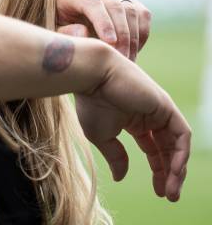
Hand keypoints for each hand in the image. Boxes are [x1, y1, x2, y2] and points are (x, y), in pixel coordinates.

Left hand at [56, 0, 150, 60]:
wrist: (68, 27)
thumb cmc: (60, 35)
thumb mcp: (56, 37)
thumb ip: (65, 34)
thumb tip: (82, 32)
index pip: (92, 2)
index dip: (104, 22)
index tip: (110, 44)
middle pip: (115, 5)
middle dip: (122, 34)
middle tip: (122, 59)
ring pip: (132, 10)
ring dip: (133, 38)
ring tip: (128, 60)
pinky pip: (143, 14)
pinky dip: (141, 34)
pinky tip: (133, 51)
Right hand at [76, 43, 189, 201]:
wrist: (92, 77)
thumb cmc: (91, 103)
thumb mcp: (101, 137)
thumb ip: (115, 156)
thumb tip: (121, 177)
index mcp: (134, 121)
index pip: (152, 149)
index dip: (158, 170)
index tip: (158, 191)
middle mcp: (150, 116)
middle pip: (167, 149)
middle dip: (169, 173)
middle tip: (170, 195)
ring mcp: (160, 110)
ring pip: (177, 144)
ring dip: (177, 168)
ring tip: (172, 189)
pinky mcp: (166, 106)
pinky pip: (182, 134)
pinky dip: (181, 154)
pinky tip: (175, 170)